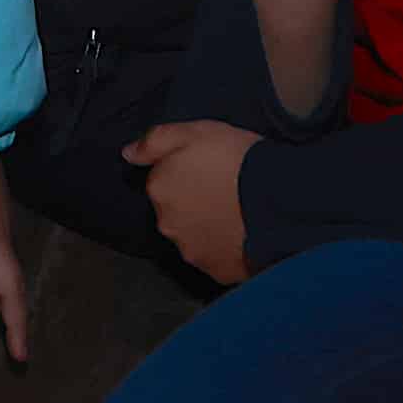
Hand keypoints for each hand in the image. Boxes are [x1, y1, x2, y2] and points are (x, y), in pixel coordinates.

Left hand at [123, 121, 255, 285]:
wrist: (275, 199)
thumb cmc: (235, 158)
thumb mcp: (194, 131)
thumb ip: (154, 141)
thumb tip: (127, 154)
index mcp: (159, 189)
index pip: (162, 181)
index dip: (186, 173)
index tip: (209, 169)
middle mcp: (167, 225)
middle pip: (175, 212)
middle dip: (192, 203)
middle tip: (223, 190)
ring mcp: (190, 251)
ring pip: (193, 236)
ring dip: (206, 227)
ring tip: (236, 212)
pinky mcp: (215, 271)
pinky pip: (216, 257)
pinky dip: (224, 248)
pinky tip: (243, 233)